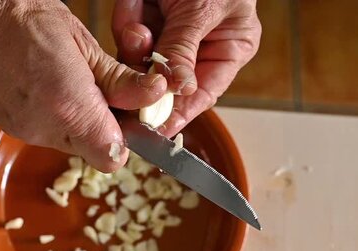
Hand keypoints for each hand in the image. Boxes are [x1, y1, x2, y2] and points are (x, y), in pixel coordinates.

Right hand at [0, 0, 166, 171]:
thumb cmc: (20, 17)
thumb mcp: (82, 42)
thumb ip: (119, 79)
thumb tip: (152, 95)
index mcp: (69, 106)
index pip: (113, 156)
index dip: (127, 139)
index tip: (130, 115)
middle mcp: (45, 128)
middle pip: (93, 151)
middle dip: (106, 127)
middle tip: (103, 91)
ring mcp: (24, 131)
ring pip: (71, 143)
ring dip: (81, 121)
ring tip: (71, 82)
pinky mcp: (10, 127)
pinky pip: (47, 133)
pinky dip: (56, 117)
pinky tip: (49, 86)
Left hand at [112, 0, 260, 136]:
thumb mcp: (203, 10)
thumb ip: (185, 50)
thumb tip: (177, 93)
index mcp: (229, 47)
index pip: (203, 93)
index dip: (179, 114)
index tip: (155, 131)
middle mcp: (199, 44)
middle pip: (167, 80)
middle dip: (148, 74)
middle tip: (133, 81)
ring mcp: (170, 29)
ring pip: (142, 57)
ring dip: (135, 44)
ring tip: (139, 26)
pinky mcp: (147, 13)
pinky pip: (129, 30)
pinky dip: (128, 17)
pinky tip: (136, 2)